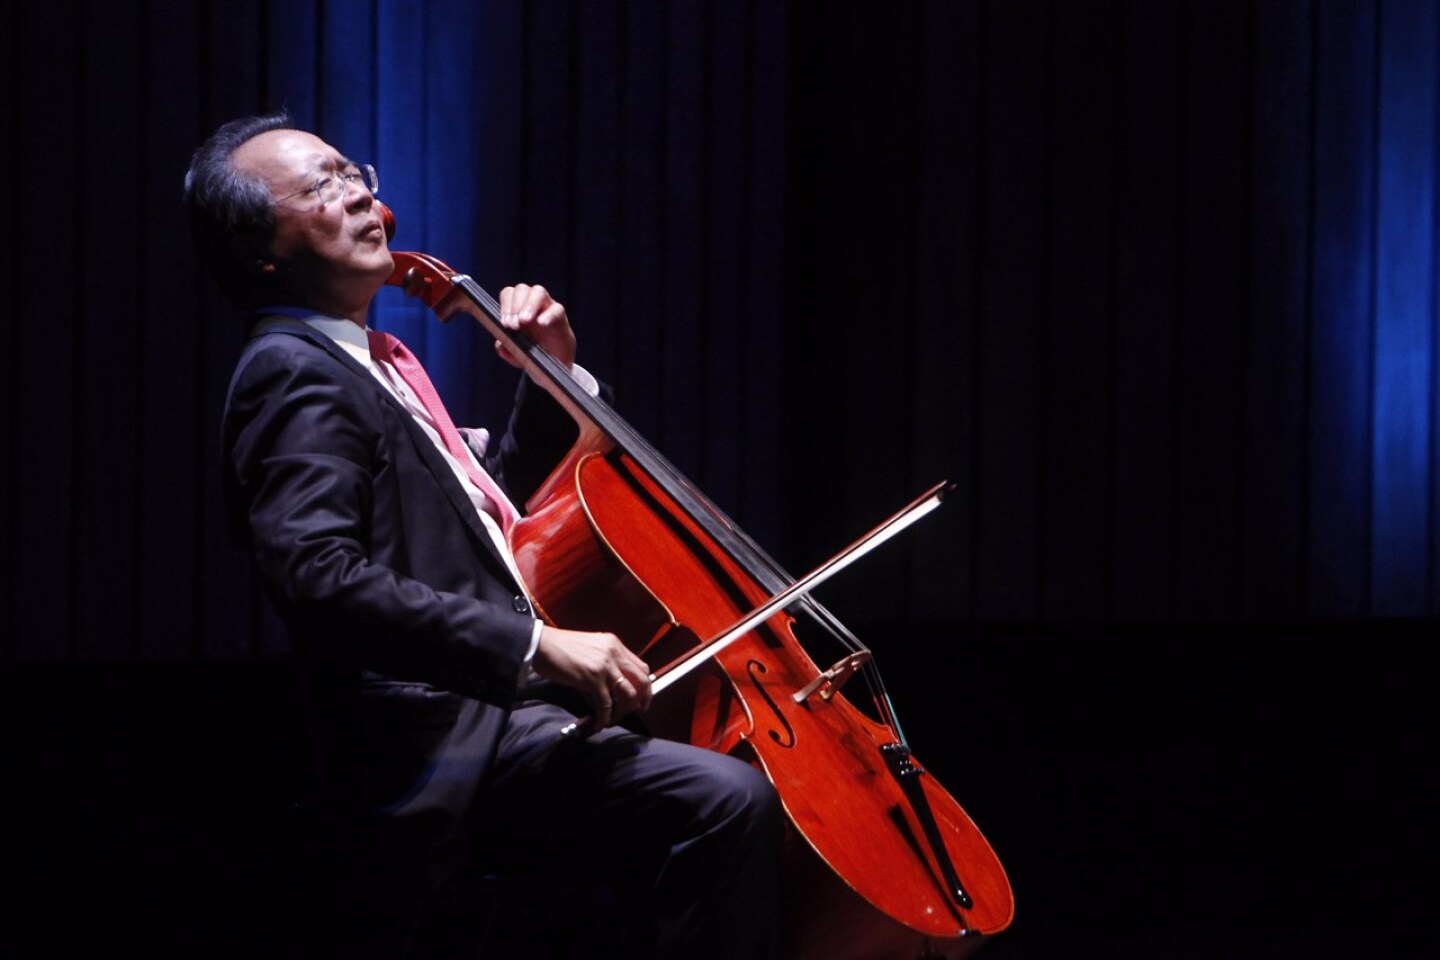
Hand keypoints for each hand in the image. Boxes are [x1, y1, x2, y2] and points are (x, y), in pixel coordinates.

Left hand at [496, 283, 576, 369]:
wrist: (556, 362)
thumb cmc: (534, 352)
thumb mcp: (517, 355)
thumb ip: (506, 350)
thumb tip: (500, 345)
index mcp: (517, 308)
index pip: (508, 294)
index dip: (505, 306)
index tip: (504, 323)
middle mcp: (532, 303)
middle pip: (521, 289)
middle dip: (515, 306)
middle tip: (513, 324)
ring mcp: (547, 307)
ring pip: (538, 292)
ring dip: (529, 305)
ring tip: (524, 321)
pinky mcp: (561, 316)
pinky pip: (556, 309)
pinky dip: (548, 314)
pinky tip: (542, 323)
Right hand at [531, 626, 652, 731]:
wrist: (540, 644)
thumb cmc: (560, 648)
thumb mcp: (590, 649)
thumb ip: (604, 664)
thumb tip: (610, 691)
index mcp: (614, 644)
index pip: (641, 667)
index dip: (645, 685)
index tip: (641, 698)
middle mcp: (613, 653)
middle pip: (642, 680)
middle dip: (642, 699)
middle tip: (637, 711)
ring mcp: (604, 665)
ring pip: (628, 694)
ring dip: (623, 711)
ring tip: (612, 719)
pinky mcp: (592, 679)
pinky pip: (606, 704)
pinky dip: (604, 717)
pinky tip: (598, 723)